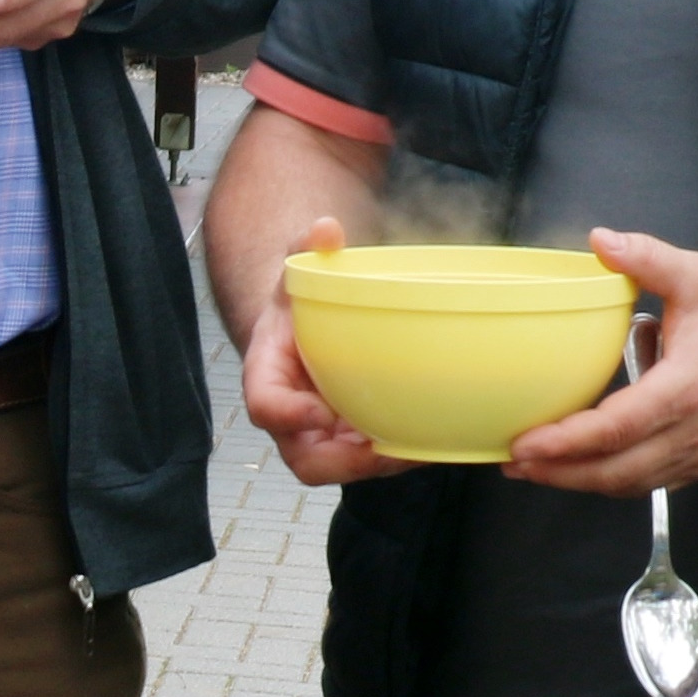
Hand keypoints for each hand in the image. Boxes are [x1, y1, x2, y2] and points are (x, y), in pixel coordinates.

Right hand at [241, 219, 417, 485]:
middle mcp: (291, 415)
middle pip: (305, 460)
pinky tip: (432, 440)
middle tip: (378, 447)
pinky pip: (369, 459)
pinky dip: (398, 454)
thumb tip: (327, 228)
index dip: (288, 416)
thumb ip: (309, 249)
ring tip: (416, 447)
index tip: (319, 412)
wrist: (305, 328)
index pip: (264, 405)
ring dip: (378, 463)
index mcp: (267, 375)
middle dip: (342, 461)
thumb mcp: (300, 272)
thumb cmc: (298, 303)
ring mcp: (321, 434)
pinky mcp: (349, 439)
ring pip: (342, 468)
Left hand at [504, 228, 697, 496]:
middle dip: (560, 474)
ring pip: (633, 484)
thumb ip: (645, 258)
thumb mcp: (697, 276)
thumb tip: (599, 240)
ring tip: (537, 469)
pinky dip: (614, 482)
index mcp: (687, 388)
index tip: (525, 444)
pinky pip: (653, 483)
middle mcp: (695, 431)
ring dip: (582, 483)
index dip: (566, 443)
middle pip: (617, 471)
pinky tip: (584, 470)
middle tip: (512, 463)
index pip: (616, 428)